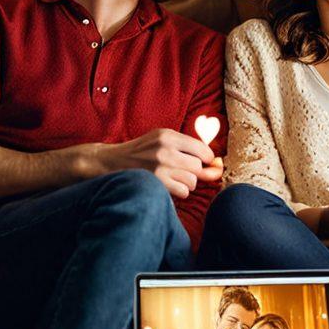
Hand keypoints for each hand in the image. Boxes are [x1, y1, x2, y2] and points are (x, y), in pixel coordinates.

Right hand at [95, 129, 217, 198]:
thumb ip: (188, 147)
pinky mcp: (156, 182)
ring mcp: (160, 167)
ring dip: (187, 183)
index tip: (203, 163)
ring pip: (192, 181)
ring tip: (174, 178)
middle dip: (195, 173)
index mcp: (168, 135)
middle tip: (184, 171)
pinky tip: (169, 186)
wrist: (111, 161)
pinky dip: (179, 192)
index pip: (203, 149)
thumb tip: (217, 165)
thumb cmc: (141, 151)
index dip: (207, 159)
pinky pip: (183, 192)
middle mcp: (165, 149)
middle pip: (198, 167)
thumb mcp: (161, 139)